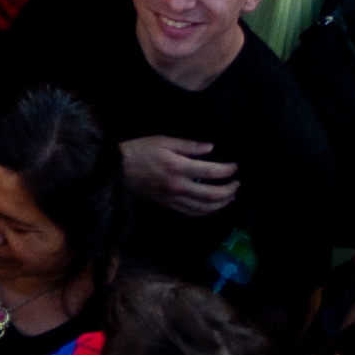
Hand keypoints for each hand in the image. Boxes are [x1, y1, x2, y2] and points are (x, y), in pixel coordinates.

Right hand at [119, 134, 238, 212]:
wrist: (117, 170)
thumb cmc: (139, 151)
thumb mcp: (163, 141)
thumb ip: (188, 145)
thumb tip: (210, 148)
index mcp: (178, 167)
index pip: (211, 172)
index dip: (227, 170)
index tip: (235, 167)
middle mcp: (178, 187)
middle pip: (211, 195)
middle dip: (229, 191)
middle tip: (237, 184)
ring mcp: (173, 200)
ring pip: (204, 208)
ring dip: (221, 204)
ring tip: (230, 197)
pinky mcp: (168, 206)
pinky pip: (191, 213)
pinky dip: (205, 212)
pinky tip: (211, 207)